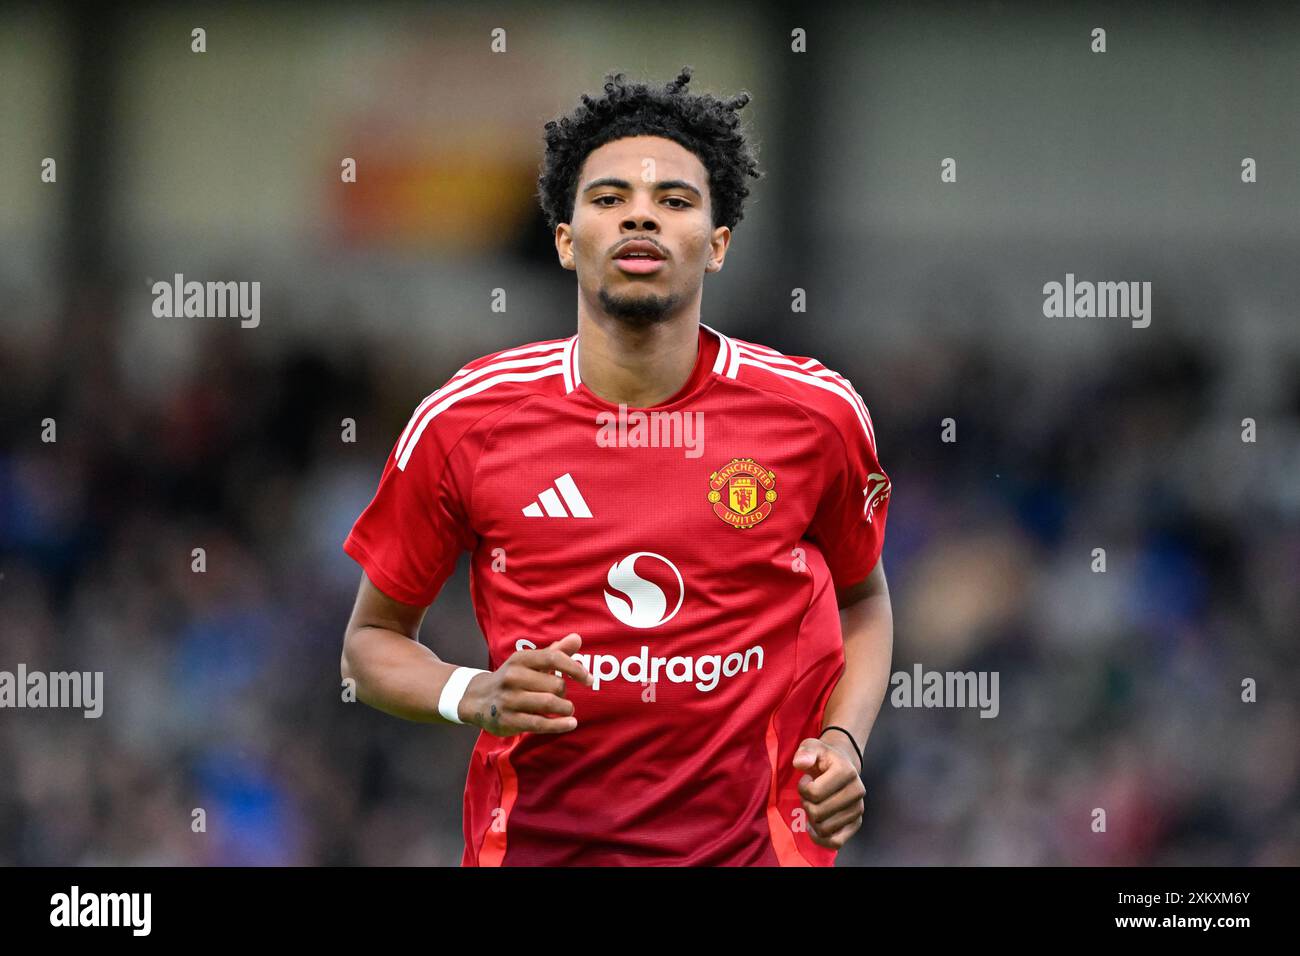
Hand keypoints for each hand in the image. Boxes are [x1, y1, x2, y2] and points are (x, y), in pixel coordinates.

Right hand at [460, 633, 592, 735]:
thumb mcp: (530, 662)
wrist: (477, 699)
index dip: (575, 669)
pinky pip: (540, 723)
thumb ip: (555, 651)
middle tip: (563, 697)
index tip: (589, 680)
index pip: (554, 658)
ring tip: (567, 709)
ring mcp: (510, 699)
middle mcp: (513, 677)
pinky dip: (559, 725)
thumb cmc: (512, 678)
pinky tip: (571, 723)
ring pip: (550, 703)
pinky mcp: (509, 720)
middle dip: (565, 693)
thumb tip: (577, 638)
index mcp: (521, 659)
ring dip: (565, 708)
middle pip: (555, 685)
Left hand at [792, 736, 865, 849]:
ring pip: (825, 829)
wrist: (842, 766)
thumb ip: (805, 752)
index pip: (813, 793)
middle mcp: (857, 791)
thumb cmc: (823, 758)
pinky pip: (836, 842)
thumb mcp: (812, 747)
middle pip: (818, 813)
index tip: (807, 779)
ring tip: (815, 804)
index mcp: (847, 771)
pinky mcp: (856, 824)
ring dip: (813, 819)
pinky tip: (814, 826)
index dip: (803, 788)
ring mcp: (858, 809)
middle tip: (810, 794)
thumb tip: (801, 762)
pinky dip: (821, 838)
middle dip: (806, 804)